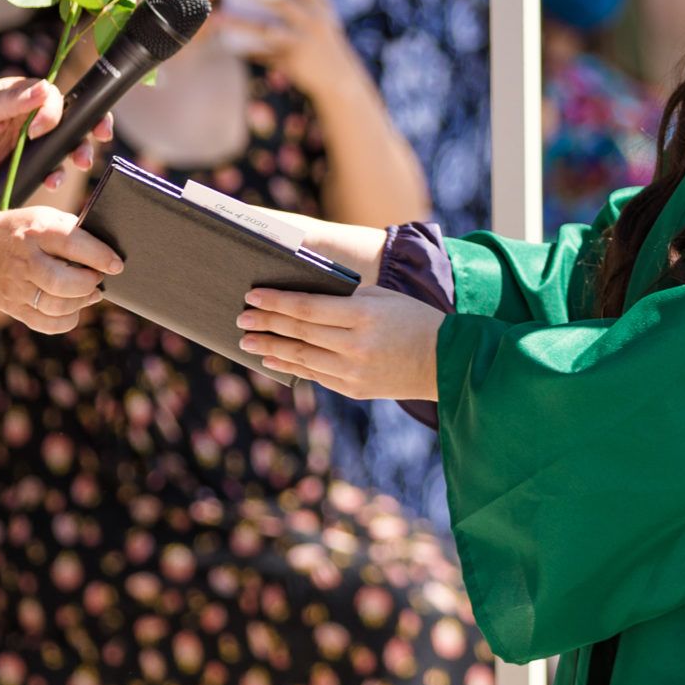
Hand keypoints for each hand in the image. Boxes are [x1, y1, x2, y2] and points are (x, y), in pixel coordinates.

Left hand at [0, 76, 110, 195]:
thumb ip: (12, 100)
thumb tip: (44, 88)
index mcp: (23, 97)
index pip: (55, 98)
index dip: (57, 112)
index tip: (39, 129)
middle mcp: (31, 119)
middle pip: (72, 122)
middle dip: (89, 130)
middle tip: (98, 138)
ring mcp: (30, 145)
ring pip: (65, 148)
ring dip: (77, 155)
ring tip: (79, 164)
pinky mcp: (24, 167)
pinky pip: (48, 171)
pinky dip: (55, 176)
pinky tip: (52, 182)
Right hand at [0, 206, 121, 333]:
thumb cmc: (23, 231)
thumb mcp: (44, 217)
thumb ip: (72, 230)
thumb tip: (105, 250)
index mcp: (36, 232)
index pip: (71, 244)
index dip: (99, 256)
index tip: (116, 265)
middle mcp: (24, 260)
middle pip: (62, 282)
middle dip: (88, 283)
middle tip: (97, 279)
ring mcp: (16, 287)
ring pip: (56, 306)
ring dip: (81, 302)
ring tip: (90, 293)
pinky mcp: (13, 307)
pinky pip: (46, 324)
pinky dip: (67, 320)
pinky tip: (74, 309)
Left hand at [217, 0, 361, 98]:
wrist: (340, 78)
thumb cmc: (326, 41)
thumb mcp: (324, 17)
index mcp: (320, 5)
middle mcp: (312, 22)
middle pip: (279, 0)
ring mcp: (301, 43)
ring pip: (263, 31)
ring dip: (238, 23)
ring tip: (216, 16)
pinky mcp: (291, 62)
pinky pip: (261, 55)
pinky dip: (244, 51)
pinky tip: (225, 46)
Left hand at [238, 284, 442, 400]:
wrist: (443, 361)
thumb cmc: (410, 319)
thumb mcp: (380, 297)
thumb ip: (343, 298)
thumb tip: (298, 298)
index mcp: (364, 316)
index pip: (308, 308)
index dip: (277, 301)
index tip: (252, 295)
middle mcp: (356, 346)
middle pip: (299, 333)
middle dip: (266, 324)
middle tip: (240, 318)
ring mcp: (354, 372)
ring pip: (301, 358)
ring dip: (270, 348)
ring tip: (246, 341)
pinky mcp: (353, 390)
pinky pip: (314, 376)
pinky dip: (290, 366)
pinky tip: (272, 359)